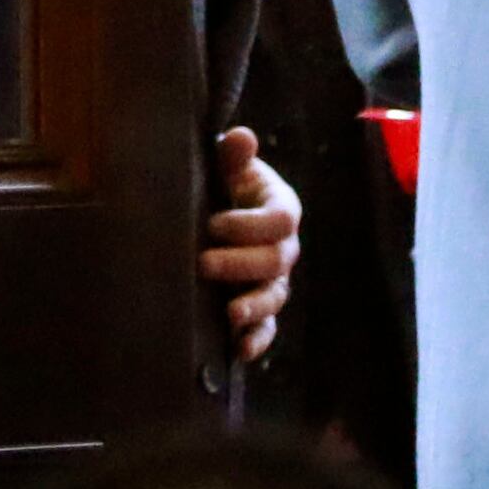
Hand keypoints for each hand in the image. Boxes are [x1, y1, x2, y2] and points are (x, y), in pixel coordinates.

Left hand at [202, 125, 300, 362]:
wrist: (217, 217)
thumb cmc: (223, 188)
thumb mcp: (228, 169)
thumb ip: (233, 156)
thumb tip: (240, 136)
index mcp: (281, 210)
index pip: (280, 220)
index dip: (250, 224)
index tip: (214, 223)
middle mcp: (285, 248)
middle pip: (277, 260)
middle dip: (241, 264)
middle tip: (203, 262)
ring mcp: (275, 281)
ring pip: (275, 296)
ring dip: (255, 307)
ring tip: (230, 314)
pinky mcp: (261, 310)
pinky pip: (269, 329)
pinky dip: (257, 341)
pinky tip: (240, 351)